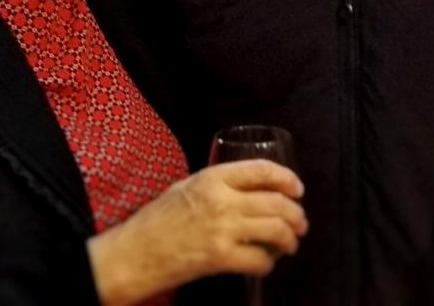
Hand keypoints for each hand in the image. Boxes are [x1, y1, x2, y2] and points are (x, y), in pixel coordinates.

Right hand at [87, 159, 306, 305]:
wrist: (134, 253)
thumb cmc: (156, 221)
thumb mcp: (186, 187)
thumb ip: (217, 185)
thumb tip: (249, 189)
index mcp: (213, 178)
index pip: (263, 171)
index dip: (288, 180)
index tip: (297, 190)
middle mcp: (222, 200)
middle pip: (276, 203)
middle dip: (296, 215)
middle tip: (300, 223)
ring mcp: (222, 230)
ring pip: (275, 230)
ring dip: (289, 239)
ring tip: (289, 244)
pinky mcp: (220, 258)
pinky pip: (259, 260)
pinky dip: (268, 263)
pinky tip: (265, 263)